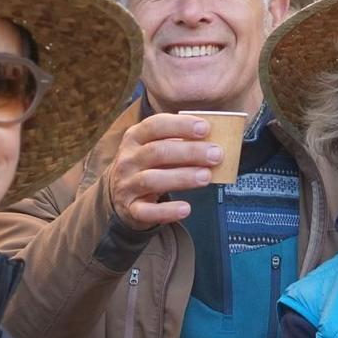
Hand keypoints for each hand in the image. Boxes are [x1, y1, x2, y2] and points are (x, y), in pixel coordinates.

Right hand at [105, 114, 221, 230]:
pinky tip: (186, 208)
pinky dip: (167, 211)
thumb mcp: (157, 148)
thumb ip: (179, 143)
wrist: (121, 196)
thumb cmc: (149, 166)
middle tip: (215, 154)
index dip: (180, 125)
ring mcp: (127, 185)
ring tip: (206, 176)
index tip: (205, 128)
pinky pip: (147, 211)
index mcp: (134, 138)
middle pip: (157, 151)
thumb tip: (213, 142)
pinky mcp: (131, 208)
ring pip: (152, 179)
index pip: (154, 125)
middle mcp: (128, 160)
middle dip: (189, 152)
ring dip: (182, 177)